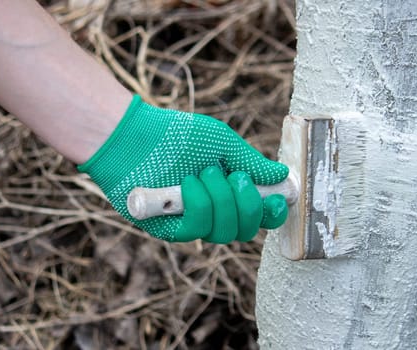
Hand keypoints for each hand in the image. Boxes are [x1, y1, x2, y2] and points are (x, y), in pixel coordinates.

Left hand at [78, 95, 288, 242]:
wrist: (134, 136)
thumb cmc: (178, 136)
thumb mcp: (223, 144)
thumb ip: (252, 162)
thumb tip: (282, 175)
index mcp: (230, 193)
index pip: (261, 216)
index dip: (274, 213)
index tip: (277, 197)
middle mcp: (214, 213)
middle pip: (246, 230)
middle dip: (248, 204)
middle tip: (235, 177)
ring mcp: (192, 223)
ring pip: (225, 232)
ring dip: (220, 199)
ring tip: (204, 172)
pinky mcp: (170, 229)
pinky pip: (198, 228)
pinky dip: (199, 204)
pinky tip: (187, 183)